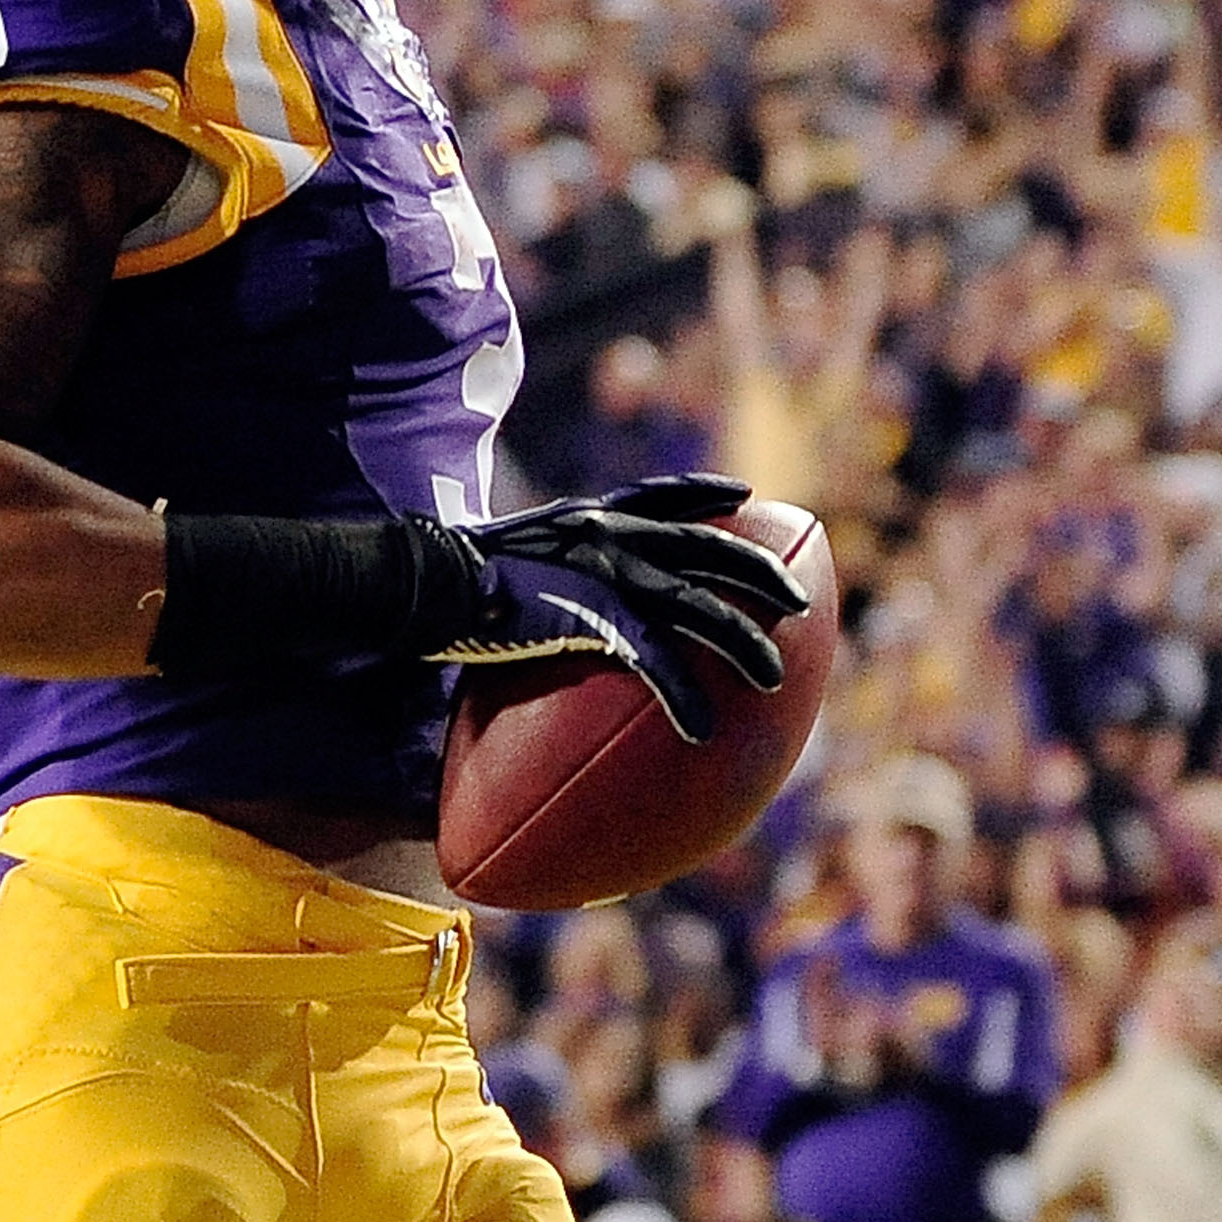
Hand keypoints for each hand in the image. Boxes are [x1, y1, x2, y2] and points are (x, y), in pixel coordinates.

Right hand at [438, 475, 806, 743]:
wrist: (423, 582)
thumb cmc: (449, 580)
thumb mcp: (505, 559)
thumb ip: (538, 571)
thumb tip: (526, 602)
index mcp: (588, 518)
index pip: (659, 495)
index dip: (705, 493)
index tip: (745, 494)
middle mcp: (608, 534)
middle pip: (704, 544)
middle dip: (758, 569)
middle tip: (798, 599)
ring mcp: (606, 572)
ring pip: (698, 605)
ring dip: (743, 642)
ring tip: (773, 679)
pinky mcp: (594, 616)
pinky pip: (656, 660)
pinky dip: (685, 694)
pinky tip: (705, 728)